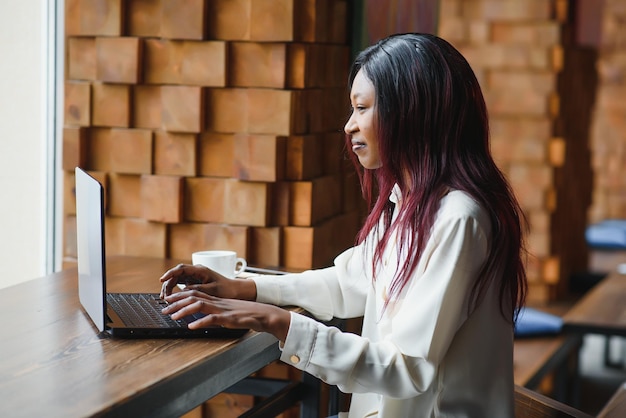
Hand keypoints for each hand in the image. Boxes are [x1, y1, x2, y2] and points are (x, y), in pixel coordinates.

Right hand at [159, 263, 255, 299]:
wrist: (235, 291)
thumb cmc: (226, 289)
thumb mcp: (212, 290)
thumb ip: (198, 289)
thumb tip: (184, 290)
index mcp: (200, 270)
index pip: (181, 269)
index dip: (170, 273)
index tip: (162, 279)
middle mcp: (196, 272)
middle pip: (177, 275)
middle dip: (168, 284)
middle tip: (164, 297)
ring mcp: (195, 277)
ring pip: (178, 280)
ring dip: (170, 288)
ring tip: (166, 299)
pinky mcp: (195, 282)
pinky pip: (182, 284)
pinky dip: (176, 291)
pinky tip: (173, 298)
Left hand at [162, 290, 290, 340]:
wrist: (265, 315)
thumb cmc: (248, 315)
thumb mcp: (229, 312)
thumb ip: (216, 314)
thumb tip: (203, 319)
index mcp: (217, 300)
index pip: (195, 293)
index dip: (180, 296)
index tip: (167, 300)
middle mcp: (218, 302)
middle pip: (194, 297)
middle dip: (176, 302)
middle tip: (163, 308)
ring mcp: (223, 310)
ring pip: (200, 305)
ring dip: (184, 311)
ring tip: (173, 317)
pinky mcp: (230, 318)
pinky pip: (213, 319)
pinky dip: (201, 322)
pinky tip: (192, 327)